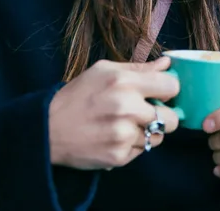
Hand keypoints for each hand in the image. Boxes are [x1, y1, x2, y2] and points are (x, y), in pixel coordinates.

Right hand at [48, 56, 180, 169]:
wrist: (47, 129)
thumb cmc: (77, 96)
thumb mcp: (104, 71)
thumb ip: (139, 68)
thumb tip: (167, 64)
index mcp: (124, 82)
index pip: (172, 87)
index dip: (169, 90)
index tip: (160, 93)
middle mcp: (126, 108)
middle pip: (172, 118)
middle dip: (164, 115)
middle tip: (148, 113)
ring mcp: (123, 135)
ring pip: (159, 136)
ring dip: (148, 132)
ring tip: (126, 125)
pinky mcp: (118, 155)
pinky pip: (142, 150)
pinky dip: (133, 145)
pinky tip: (116, 137)